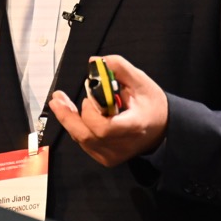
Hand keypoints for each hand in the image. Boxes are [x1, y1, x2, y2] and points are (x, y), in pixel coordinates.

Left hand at [49, 54, 168, 167]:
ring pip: (82, 139)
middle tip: (57, 99)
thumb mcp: (141, 81)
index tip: (91, 96)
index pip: (104, 128)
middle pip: (86, 136)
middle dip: (68, 116)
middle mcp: (122, 145)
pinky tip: (73, 115)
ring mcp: (113, 155)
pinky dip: (77, 127)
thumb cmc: (152, 104)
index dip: (92, 112)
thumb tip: (94, 62)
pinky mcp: (106, 158)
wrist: (163, 129)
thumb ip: (119, 68)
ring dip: (69, 119)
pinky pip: (84, 143)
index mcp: (133, 126)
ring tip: (61, 102)